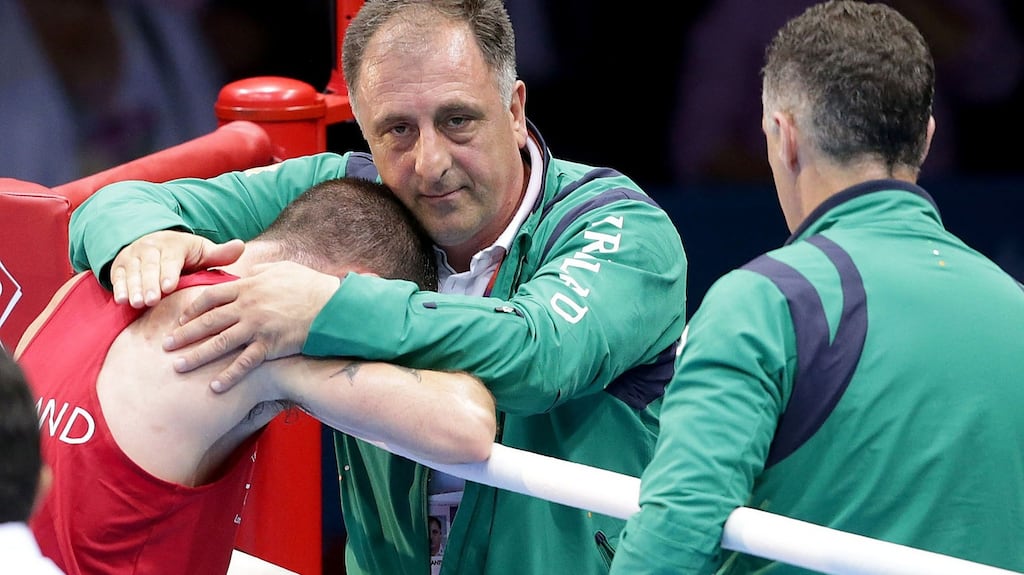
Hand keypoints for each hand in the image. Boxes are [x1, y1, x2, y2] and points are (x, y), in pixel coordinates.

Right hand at [111, 230, 244, 307]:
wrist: (156, 242)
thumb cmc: (186, 253)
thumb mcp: (203, 251)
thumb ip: (220, 254)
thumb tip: (241, 246)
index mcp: (173, 244)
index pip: (171, 259)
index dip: (169, 273)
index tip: (169, 287)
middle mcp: (150, 247)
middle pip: (149, 266)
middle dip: (149, 283)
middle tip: (151, 301)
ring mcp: (133, 255)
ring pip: (132, 271)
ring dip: (133, 287)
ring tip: (136, 303)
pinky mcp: (120, 265)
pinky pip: (117, 275)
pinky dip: (118, 287)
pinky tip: (121, 300)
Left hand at [164, 261, 341, 391]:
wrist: (331, 306)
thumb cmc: (309, 285)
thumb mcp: (282, 269)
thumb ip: (260, 271)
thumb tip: (249, 272)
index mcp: (247, 287)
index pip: (210, 297)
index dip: (192, 309)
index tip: (180, 319)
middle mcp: (247, 308)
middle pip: (207, 322)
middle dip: (184, 335)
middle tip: (166, 346)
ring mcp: (256, 328)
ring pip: (219, 344)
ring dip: (197, 356)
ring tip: (179, 367)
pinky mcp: (269, 346)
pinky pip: (244, 364)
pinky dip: (229, 376)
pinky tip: (215, 387)